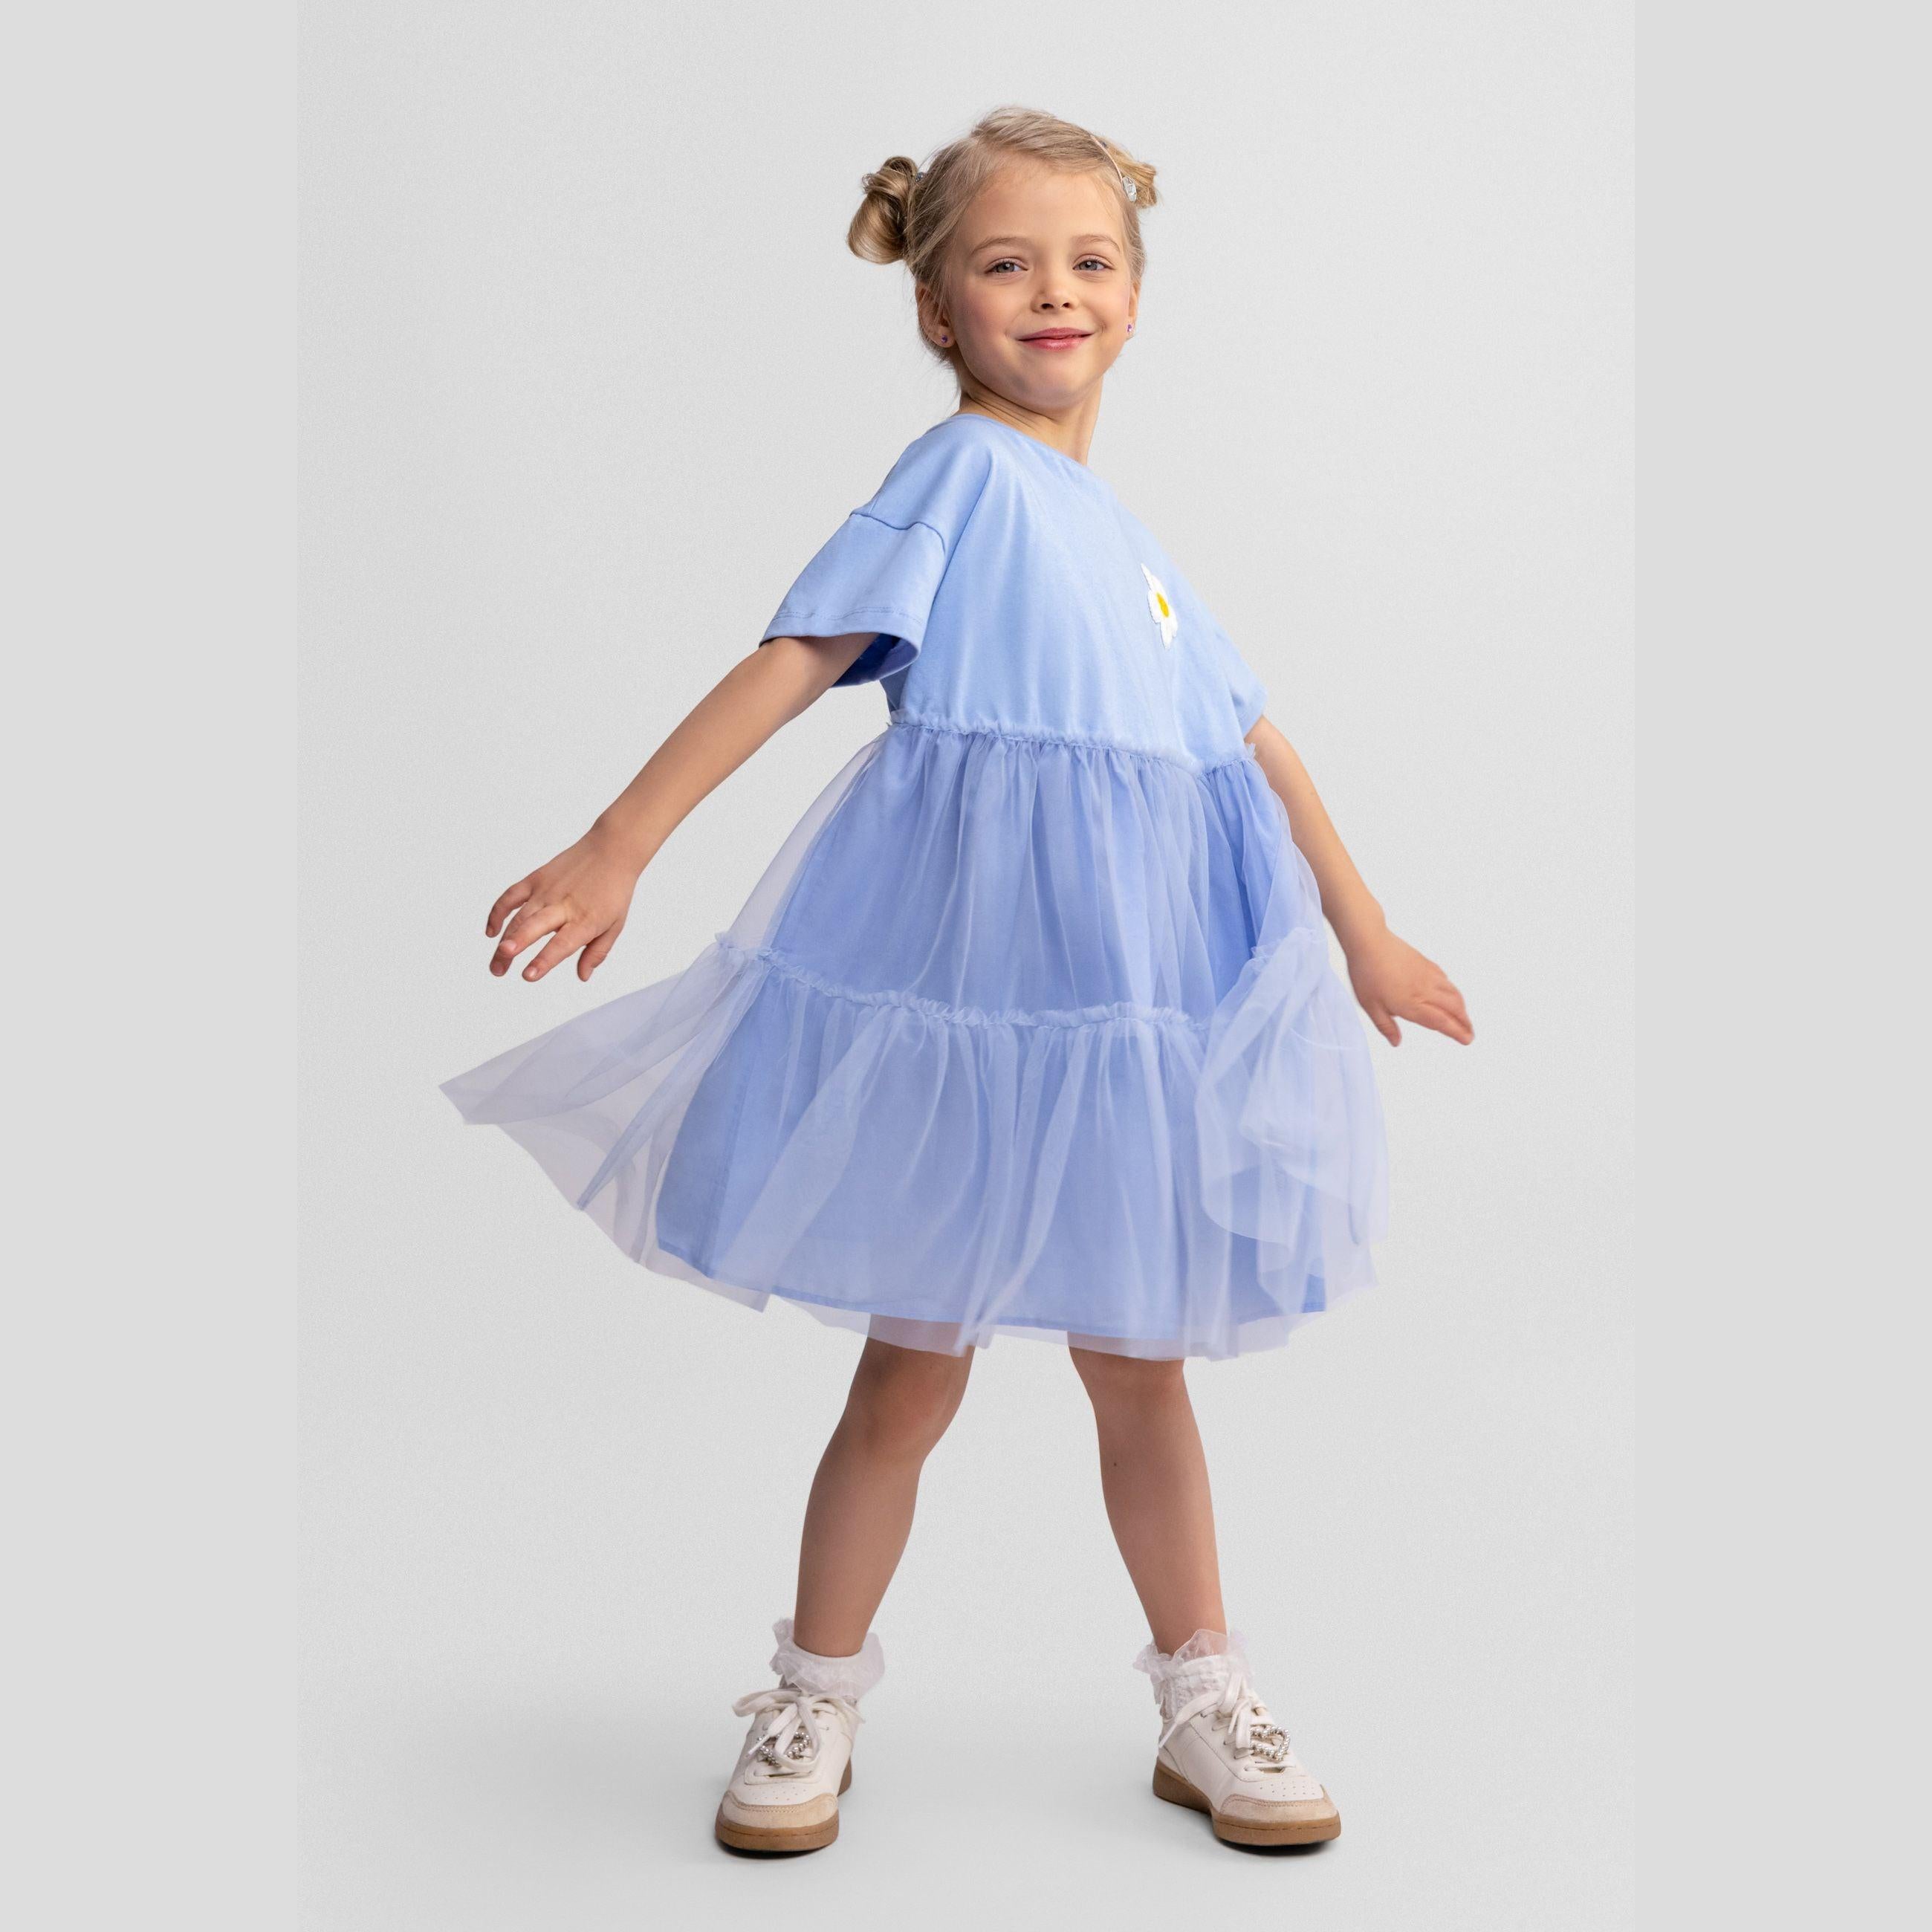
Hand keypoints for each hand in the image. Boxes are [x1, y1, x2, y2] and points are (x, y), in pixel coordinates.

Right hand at [485, 828, 640, 982]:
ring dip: (504, 940)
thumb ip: (597, 952)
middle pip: (532, 929)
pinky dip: (498, 912)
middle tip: (499, 967)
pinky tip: (491, 932)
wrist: (611, 850)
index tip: (528, 975)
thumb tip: (582, 976)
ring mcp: (547, 891)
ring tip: (497, 965)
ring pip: (519, 916)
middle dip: (513, 947)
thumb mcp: (615, 925)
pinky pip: (511, 896)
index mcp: (585, 920)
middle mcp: (563, 905)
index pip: (561, 944)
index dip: (544, 960)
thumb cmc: (614, 890)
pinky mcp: (536, 879)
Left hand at [1344, 926, 1473, 1045]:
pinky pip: (1446, 979)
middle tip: (1470, 1033)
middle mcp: (1424, 991)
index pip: (1441, 1022)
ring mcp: (1428, 975)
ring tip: (1464, 1017)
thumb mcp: (1370, 1006)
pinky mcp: (1426, 963)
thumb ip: (1385, 1026)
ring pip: (1453, 993)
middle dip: (1465, 1022)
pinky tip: (1450, 993)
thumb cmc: (1367, 973)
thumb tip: (1396, 1042)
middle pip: (1453, 1008)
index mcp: (1411, 1004)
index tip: (1466, 1040)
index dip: (1457, 1033)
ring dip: (1462, 1007)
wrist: (1370, 941)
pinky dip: (1453, 990)